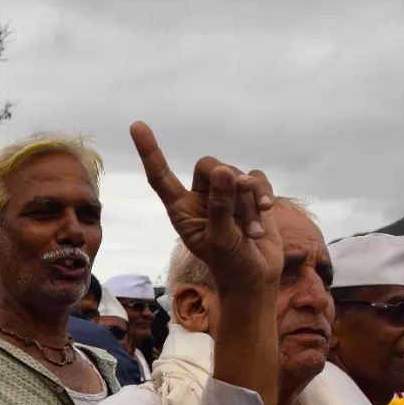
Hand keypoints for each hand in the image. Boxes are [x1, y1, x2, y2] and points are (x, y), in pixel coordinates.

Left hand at [130, 124, 281, 298]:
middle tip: (241, 199)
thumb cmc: (230, 265)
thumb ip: (221, 206)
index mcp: (182, 210)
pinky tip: (266, 212)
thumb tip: (224, 172)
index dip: (150, 152)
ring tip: (251, 231)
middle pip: (208, 166)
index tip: (137, 126)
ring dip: (249, 201)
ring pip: (236, 175)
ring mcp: (225, 196)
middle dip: (227, 181)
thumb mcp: (221, 240)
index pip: (161, 177)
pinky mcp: (249, 196)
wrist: (256, 278)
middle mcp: (200, 199)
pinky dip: (263, 194)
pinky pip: (256, 179)